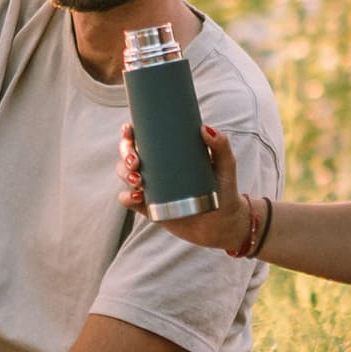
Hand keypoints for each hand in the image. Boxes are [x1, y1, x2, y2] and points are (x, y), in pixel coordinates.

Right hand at [118, 123, 251, 250]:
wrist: (222, 223)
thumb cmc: (224, 190)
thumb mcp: (225, 166)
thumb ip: (221, 145)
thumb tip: (204, 128)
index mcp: (168, 153)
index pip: (143, 137)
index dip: (129, 132)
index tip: (129, 130)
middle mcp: (155, 168)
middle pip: (128, 154)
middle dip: (125, 153)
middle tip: (135, 161)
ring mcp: (149, 188)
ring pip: (125, 175)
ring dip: (125, 174)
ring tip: (138, 180)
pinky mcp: (148, 208)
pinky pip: (128, 201)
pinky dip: (127, 197)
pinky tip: (138, 196)